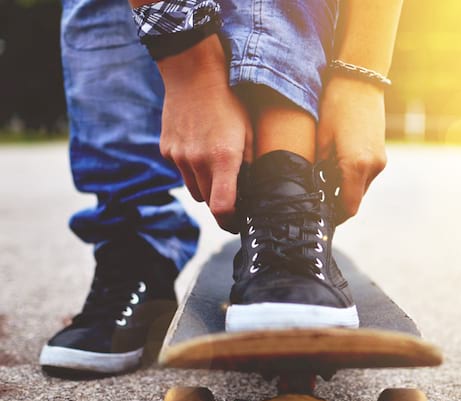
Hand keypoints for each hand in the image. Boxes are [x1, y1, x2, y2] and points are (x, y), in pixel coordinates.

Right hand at [157, 38, 252, 231]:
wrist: (192, 75)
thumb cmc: (228, 103)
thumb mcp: (249, 133)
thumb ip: (249, 164)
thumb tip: (251, 190)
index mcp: (223, 159)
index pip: (222, 208)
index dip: (230, 222)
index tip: (237, 223)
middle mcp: (197, 161)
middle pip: (208, 201)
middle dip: (221, 202)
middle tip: (233, 194)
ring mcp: (178, 157)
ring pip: (194, 190)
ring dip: (206, 187)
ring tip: (215, 167)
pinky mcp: (167, 150)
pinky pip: (181, 172)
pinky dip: (192, 170)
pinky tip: (199, 149)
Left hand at [317, 75, 386, 222]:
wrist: (360, 81)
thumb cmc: (335, 107)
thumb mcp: (320, 142)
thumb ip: (320, 172)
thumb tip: (314, 193)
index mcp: (356, 166)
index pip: (348, 208)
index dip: (333, 216)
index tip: (319, 216)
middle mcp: (373, 167)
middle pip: (354, 200)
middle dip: (336, 202)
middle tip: (316, 198)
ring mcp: (380, 161)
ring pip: (360, 188)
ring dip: (344, 189)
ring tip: (324, 179)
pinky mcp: (381, 154)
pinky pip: (366, 175)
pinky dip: (352, 177)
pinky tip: (336, 166)